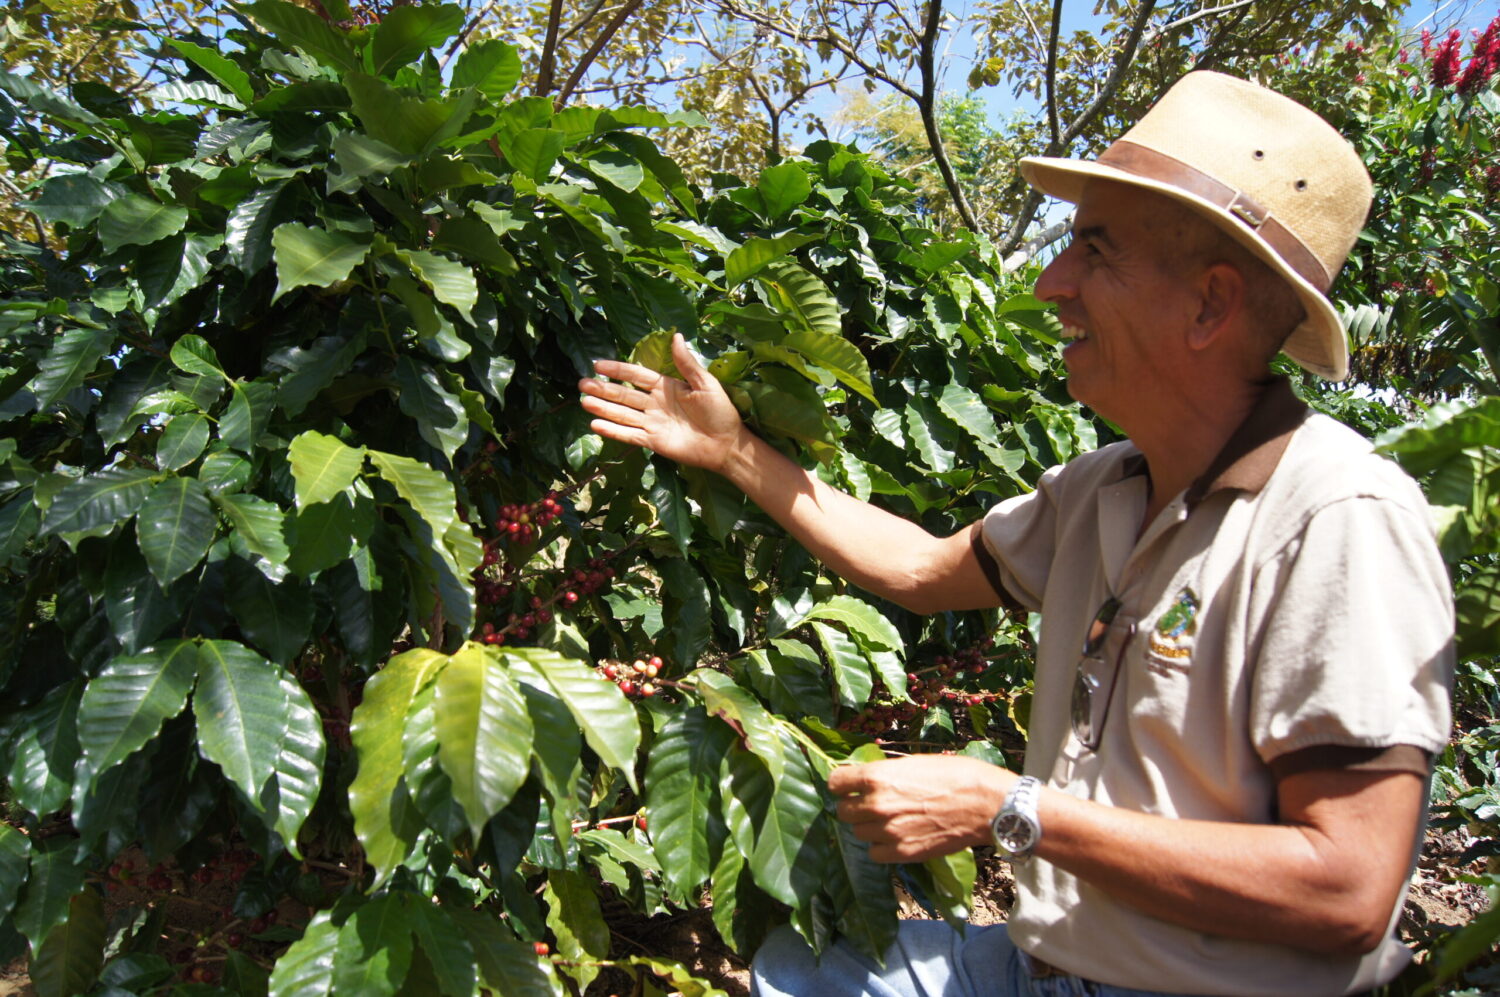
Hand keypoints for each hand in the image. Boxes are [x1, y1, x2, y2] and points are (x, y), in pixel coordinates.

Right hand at [579, 333, 746, 473]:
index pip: (636, 376)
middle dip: (603, 389)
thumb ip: (686, 363)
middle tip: (582, 383)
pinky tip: (595, 425)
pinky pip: (629, 434)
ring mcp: (652, 423)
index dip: (618, 370)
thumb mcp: (705, 383)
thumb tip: (676, 336)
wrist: (726, 444)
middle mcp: (654, 403)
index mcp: (666, 387)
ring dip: (603, 408)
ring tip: (584, 401)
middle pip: (624, 395)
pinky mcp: (653, 441)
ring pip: (622, 414)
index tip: (598, 364)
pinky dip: (612, 431)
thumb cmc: (720, 412)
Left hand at [828, 755, 1014, 862]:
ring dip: (868, 827)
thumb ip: (886, 774)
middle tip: (872, 804)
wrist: (986, 805)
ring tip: (889, 820)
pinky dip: (881, 847)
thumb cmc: (956, 775)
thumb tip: (867, 780)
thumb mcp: (915, 763)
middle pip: (844, 811)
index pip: (835, 782)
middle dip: (855, 806)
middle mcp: (877, 805)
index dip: (843, 783)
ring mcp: (888, 832)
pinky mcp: (902, 853)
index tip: (849, 785)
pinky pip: (874, 853)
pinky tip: (896, 837)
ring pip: (858, 833)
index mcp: (878, 777)